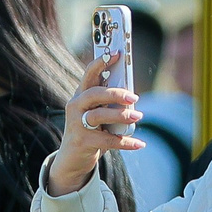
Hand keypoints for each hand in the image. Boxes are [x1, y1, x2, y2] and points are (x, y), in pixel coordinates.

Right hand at [47, 51, 142, 197]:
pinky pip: (106, 140)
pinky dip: (125, 142)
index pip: (89, 74)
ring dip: (120, 115)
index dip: (101, 63)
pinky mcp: (82, 142)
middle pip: (94, 94)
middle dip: (115, 93)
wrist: (72, 158)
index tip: (117, 54)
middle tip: (135, 97)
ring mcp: (76, 124)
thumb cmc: (90, 130)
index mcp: (80, 95)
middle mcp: (75, 106)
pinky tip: (140, 143)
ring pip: (98, 115)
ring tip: (138, 117)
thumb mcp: (98, 113)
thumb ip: (109, 103)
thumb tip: (132, 97)